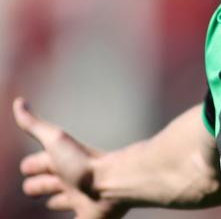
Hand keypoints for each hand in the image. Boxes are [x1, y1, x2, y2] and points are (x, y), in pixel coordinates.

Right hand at [13, 97, 128, 218]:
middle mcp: (70, 179)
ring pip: (62, 201)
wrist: (113, 183)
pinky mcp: (88, 216)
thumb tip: (18, 102)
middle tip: (31, 188)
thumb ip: (35, 125)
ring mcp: (80, 198)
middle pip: (48, 184)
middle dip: (39, 185)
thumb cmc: (83, 162)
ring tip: (52, 202)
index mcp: (61, 162)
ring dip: (56, 201)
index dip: (31, 165)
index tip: (26, 167)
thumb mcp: (55, 140)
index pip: (39, 164)